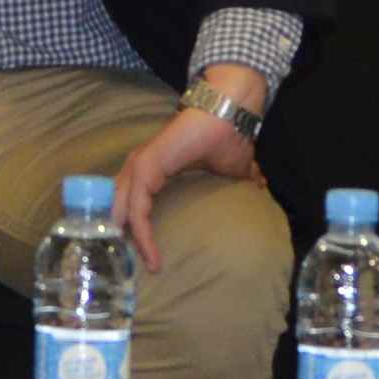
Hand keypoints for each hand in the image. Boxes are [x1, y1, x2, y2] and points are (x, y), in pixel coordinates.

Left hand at [113, 89, 257, 256]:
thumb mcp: (229, 171)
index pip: (132, 200)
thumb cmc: (228, 137)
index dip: (134, 226)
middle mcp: (141, 165)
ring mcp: (141, 164)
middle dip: (121, 235)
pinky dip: (141, 231)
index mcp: (153, 166)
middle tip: (129, 265)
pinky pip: (137, 206)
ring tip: (139, 266)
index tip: (146, 255)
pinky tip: (149, 253)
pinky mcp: (147, 166)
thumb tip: (259, 188)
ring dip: (130, 239)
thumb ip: (235, 183)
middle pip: (118, 206)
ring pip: (123, 209)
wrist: (231, 112)